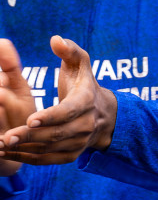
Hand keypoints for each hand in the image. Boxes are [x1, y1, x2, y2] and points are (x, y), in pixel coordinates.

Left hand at [0, 36, 116, 164]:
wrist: (105, 115)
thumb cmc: (84, 86)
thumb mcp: (81, 65)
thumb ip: (70, 51)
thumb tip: (56, 40)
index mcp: (86, 101)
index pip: (69, 111)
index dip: (50, 116)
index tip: (30, 119)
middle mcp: (86, 124)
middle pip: (56, 134)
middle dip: (30, 136)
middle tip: (6, 137)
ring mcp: (79, 142)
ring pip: (50, 148)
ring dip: (24, 149)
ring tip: (1, 145)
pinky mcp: (72, 155)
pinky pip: (48, 160)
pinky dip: (28, 158)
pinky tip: (9, 153)